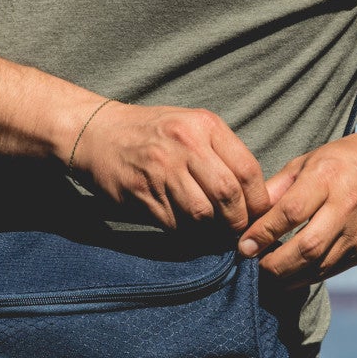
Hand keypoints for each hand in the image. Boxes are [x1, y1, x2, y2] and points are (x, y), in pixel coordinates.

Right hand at [67, 104, 271, 232]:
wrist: (97, 133)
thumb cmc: (152, 133)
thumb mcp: (191, 126)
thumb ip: (222, 154)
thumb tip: (258, 196)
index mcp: (204, 126)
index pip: (247, 170)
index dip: (258, 201)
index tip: (258, 215)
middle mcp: (185, 145)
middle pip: (228, 195)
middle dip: (238, 221)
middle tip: (237, 231)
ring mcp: (161, 169)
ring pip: (202, 214)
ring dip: (211, 230)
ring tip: (211, 230)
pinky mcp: (141, 192)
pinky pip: (174, 224)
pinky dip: (185, 231)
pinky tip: (184, 225)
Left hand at [236, 129, 356, 284]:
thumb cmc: (353, 159)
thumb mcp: (313, 159)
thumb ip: (280, 186)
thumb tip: (249, 212)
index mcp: (329, 177)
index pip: (289, 213)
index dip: (263, 233)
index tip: (243, 246)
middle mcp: (347, 206)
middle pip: (306, 248)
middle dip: (274, 264)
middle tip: (254, 266)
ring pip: (321, 266)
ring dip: (290, 276)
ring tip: (269, 275)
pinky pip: (336, 269)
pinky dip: (310, 277)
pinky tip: (294, 276)